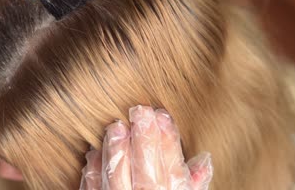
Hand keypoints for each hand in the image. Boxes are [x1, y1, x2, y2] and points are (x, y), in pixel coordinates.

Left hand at [80, 106, 212, 189]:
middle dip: (144, 141)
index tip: (162, 116)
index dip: (168, 144)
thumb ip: (191, 188)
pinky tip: (93, 153)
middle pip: (147, 174)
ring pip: (117, 181)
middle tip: (140, 111)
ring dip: (116, 153)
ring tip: (115, 126)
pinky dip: (92, 173)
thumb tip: (201, 162)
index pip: (173, 173)